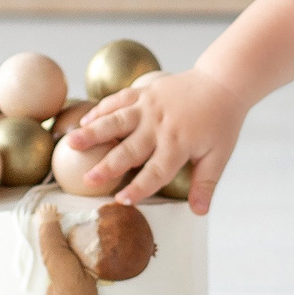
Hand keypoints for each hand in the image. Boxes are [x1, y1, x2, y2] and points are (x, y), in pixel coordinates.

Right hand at [60, 69, 245, 211]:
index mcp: (178, 145)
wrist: (222, 82)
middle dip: (108, 166)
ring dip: (93, 133)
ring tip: (71, 144)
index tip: (121, 202)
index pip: (155, 172)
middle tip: (88, 180)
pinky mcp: (144, 92)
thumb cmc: (221, 123)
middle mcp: (160, 126)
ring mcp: (150, 106)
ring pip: (116, 121)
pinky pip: (118, 100)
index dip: (139, 188)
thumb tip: (198, 212)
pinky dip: (101, 110)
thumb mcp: (218, 155)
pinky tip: (84, 121)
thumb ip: (205, 183)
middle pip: (130, 149)